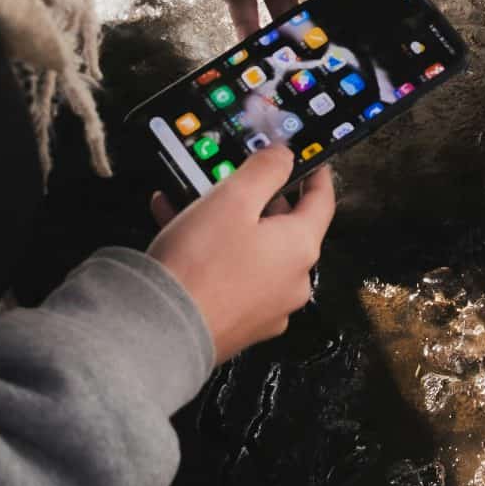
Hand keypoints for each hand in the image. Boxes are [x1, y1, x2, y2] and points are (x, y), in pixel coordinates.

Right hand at [146, 146, 335, 361]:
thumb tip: (285, 156)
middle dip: (258, 200)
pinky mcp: (239, 322)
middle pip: (284, 228)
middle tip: (235, 179)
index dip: (316, 175)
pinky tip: (175, 228)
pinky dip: (211, 252)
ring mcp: (267, 306)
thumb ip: (266, 170)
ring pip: (252, 250)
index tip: (309, 161)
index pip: (322, 202)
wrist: (163, 329)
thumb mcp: (234, 198)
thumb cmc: (201, 264)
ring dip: (225, 223)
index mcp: (301, 248)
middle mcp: (292, 281)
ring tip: (191, 200)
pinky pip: (231, 275)